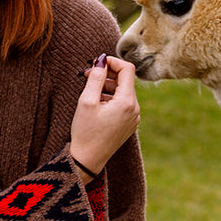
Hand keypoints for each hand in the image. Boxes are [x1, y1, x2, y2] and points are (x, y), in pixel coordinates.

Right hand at [69, 54, 139, 176]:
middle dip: (107, 74)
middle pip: (125, 80)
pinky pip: (123, 103)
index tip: (96, 62)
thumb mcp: (87, 101)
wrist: (88, 160)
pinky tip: (96, 103)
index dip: (112, 61)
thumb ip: (95, 77)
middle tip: (86, 74)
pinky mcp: (129, 124)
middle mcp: (135, 109)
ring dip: (107, 86)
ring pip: (123, 91)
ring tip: (89, 90)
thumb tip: (101, 60)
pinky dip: (111, 98)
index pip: (127, 69)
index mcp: (127, 102)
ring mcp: (134, 117)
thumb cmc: (85, 132)